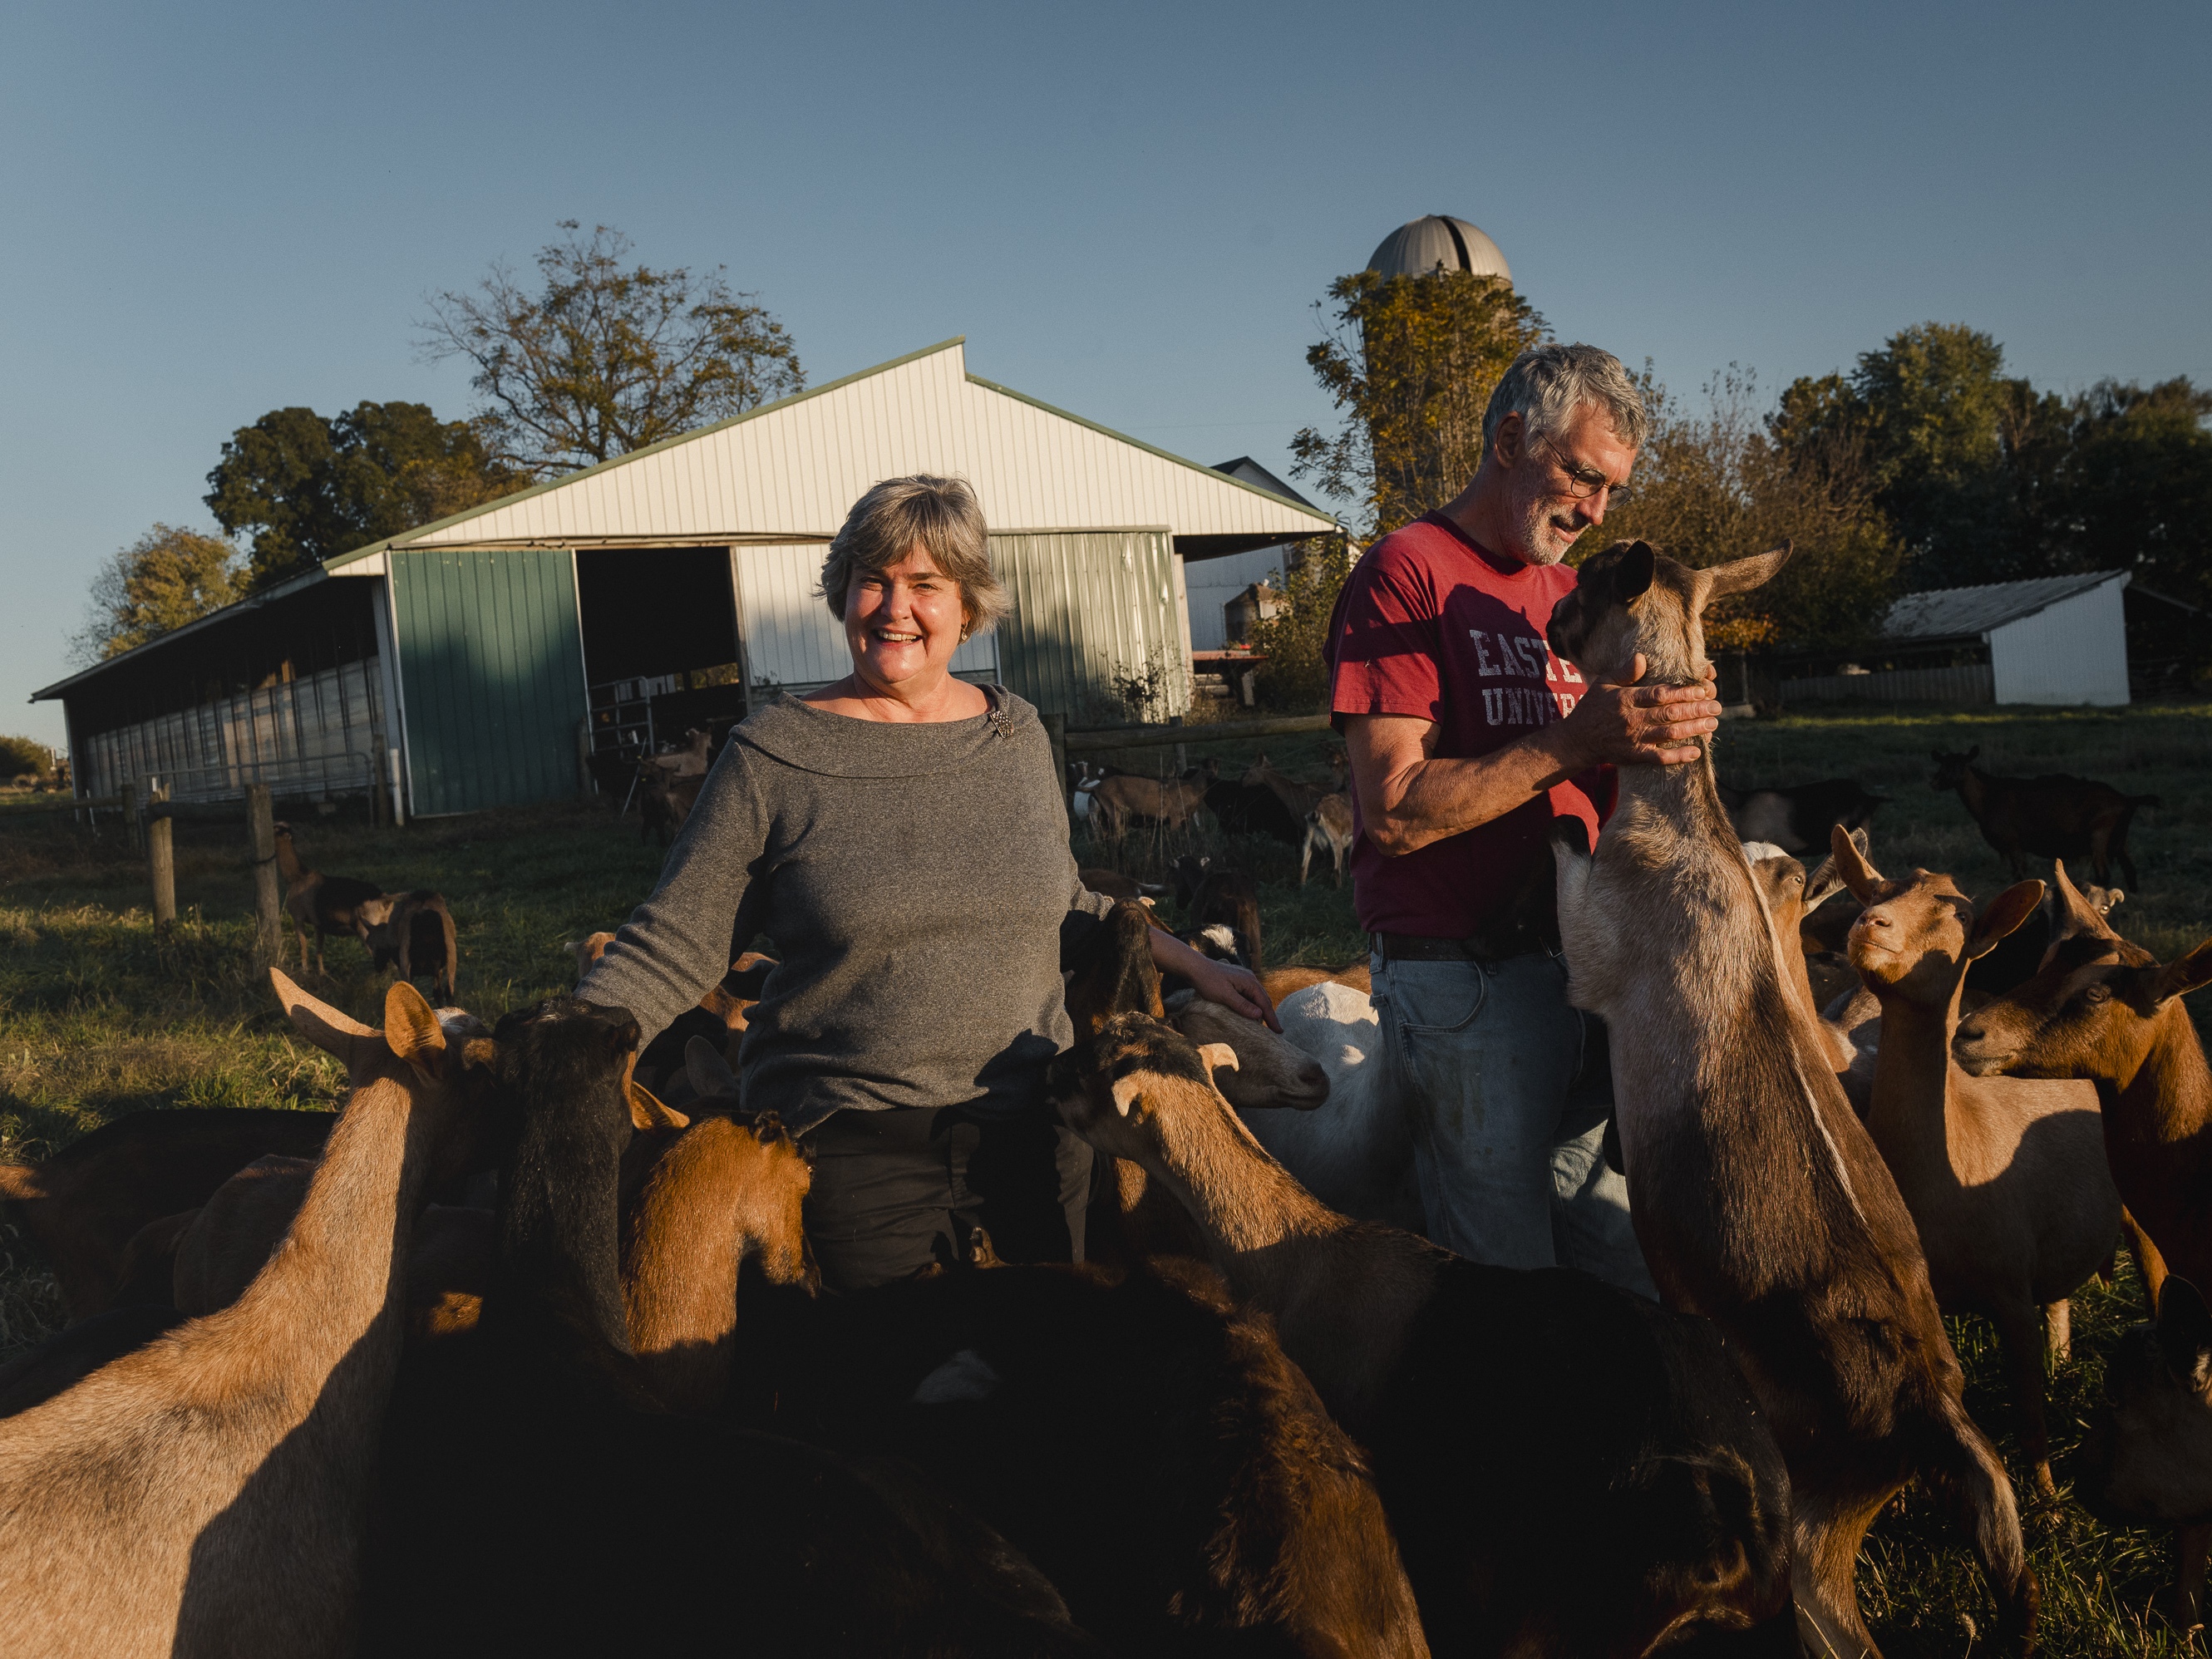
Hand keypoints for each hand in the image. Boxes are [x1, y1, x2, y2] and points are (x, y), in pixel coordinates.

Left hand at [1184, 956, 1280, 1032]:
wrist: (1195, 967)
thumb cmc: (1208, 981)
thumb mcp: (1225, 996)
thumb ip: (1242, 1005)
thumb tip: (1260, 1014)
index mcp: (1249, 982)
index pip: (1264, 1003)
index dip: (1272, 1018)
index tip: (1279, 1031)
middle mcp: (1250, 979)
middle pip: (1263, 999)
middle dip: (1270, 1015)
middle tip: (1276, 1031)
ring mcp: (1243, 978)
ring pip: (1256, 997)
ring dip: (1261, 1010)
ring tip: (1266, 1024)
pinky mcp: (1236, 980)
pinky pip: (1249, 995)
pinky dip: (1253, 1005)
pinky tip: (1251, 1012)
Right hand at [1557, 656, 1721, 767]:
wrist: (1576, 741)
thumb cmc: (1592, 708)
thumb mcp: (1603, 684)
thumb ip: (1625, 672)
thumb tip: (1643, 657)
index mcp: (1626, 699)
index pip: (1660, 694)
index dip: (1683, 692)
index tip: (1702, 689)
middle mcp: (1632, 719)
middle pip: (1670, 713)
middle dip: (1696, 709)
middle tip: (1717, 706)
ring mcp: (1634, 739)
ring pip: (1669, 733)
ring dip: (1693, 729)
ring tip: (1713, 723)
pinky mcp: (1634, 756)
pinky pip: (1660, 757)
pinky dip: (1678, 756)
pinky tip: (1696, 752)